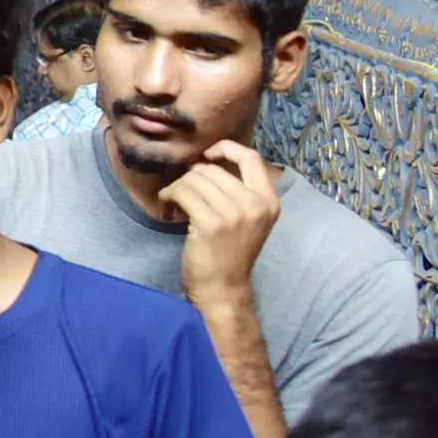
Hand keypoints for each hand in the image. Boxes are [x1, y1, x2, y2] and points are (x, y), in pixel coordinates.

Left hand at [163, 142, 281, 313]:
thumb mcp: (246, 219)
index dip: (226, 148)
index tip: (207, 155)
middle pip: (212, 169)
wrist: (223, 289)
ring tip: (176, 205)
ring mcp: (235, 214)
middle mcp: (256, 205)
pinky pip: (181, 192)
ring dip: (177, 189)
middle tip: (183, 196)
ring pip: (193, 179)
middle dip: (190, 178)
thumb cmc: (229, 253)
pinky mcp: (211, 223)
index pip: (252, 158)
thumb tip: (202, 163)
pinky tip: (169, 210)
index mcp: (269, 201)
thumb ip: (235, 190)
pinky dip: (168, 197)